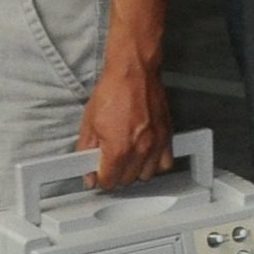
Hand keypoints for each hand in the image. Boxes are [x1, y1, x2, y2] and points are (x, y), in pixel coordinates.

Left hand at [77, 49, 170, 188]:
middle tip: (110, 164)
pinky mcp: (167, 135)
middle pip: (127, 180)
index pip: (109, 181)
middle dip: (116, 175)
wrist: (135, 72)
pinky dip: (156, 163)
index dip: (100, 179)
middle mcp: (139, 150)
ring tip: (128, 160)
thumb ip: (87, 151)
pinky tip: (147, 155)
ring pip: (147, 175)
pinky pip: (165, 163)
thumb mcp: (89, 123)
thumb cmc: (113, 92)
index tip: (98, 173)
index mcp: (118, 149)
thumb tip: (87, 169)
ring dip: (136, 171)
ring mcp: (156, 144)